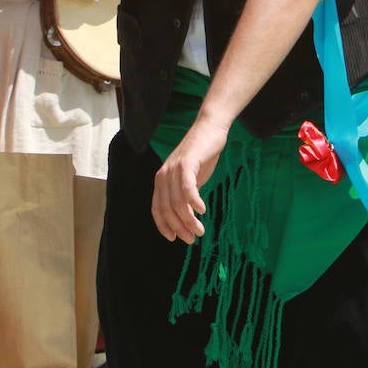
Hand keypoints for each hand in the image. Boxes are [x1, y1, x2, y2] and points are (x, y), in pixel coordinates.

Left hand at [152, 115, 229, 243]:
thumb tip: (186, 217)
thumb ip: (184, 194)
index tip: (174, 238)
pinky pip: (187, 188)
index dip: (164, 226)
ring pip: (178, 202)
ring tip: (200, 231)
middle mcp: (164, 175)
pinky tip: (202, 210)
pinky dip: (194, 202)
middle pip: (168, 209)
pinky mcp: (187, 163)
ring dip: (189, 220)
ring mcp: (174, 168)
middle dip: (179, 227)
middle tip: (192, 239)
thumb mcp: (190, 178)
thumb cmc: (201, 155)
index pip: (157, 209)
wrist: (210, 128)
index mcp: (161, 180)